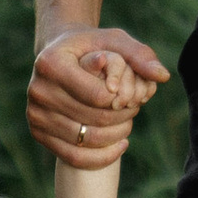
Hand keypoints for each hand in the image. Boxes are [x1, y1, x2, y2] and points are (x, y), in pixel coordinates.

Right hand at [30, 27, 169, 169]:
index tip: (131, 92)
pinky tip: (120, 145)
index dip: (123, 98)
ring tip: (128, 124)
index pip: (99, 96)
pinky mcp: (38, 133)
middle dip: (123, 117)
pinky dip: (102, 157)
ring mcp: (35, 114)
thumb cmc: (91, 47)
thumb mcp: (114, 41)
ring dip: (116, 136)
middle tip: (135, 108)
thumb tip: (162, 76)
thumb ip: (139, 55)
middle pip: (94, 119)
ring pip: (87, 140)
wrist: (59, 57)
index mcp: (51, 63)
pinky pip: (74, 157)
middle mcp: (37, 90)